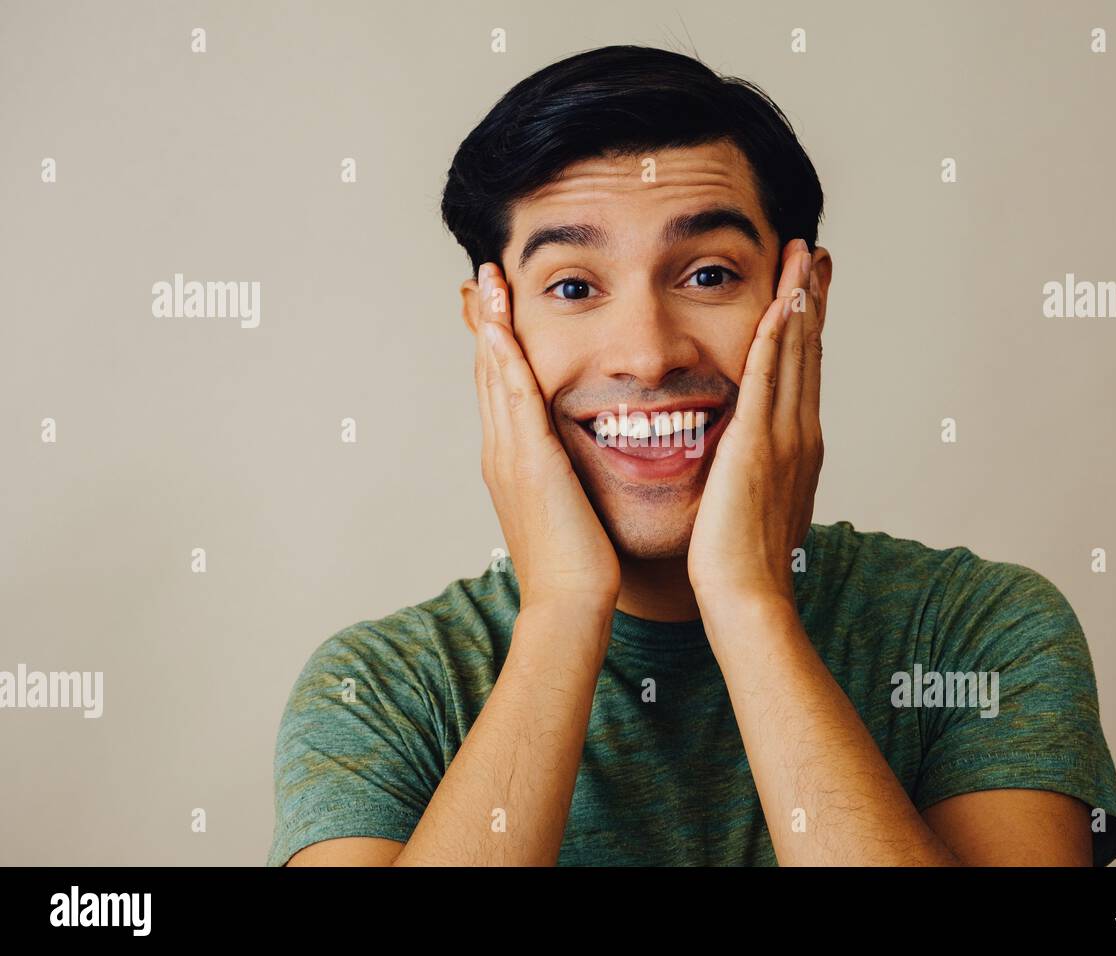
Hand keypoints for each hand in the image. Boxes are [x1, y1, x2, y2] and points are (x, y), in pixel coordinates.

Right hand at [474, 263, 621, 610]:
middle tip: (482, 278)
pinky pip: (514, 397)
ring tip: (487, 281)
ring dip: (490, 325)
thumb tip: (584, 467)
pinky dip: (505, 358)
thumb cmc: (580, 566)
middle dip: (486, 323)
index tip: (500, 309)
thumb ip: (572, 480)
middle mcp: (504, 452)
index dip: (499, 347)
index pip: (504, 391)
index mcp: (515, 463)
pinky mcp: (530, 461)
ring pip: (496, 375)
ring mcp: (511, 455)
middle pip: (490, 373)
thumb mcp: (572, 509)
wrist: (571, 603)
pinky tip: (500, 325)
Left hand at [687, 238, 825, 611]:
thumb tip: (745, 463)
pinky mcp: (756, 446)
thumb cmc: (742, 564)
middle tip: (815, 252)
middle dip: (811, 299)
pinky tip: (781, 302)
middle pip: (807, 351)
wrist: (747, 599)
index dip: (807, 327)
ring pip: (793, 354)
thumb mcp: (754, 505)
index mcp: (796, 446)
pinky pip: (766, 378)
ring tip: (803, 256)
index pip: (802, 372)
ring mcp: (782, 438)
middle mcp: (798, 434)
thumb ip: (753, 473)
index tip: (808, 288)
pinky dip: (775, 337)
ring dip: (799, 301)